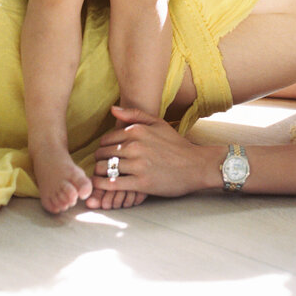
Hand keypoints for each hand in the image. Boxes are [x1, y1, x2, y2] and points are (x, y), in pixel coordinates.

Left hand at [86, 106, 215, 206]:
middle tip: (102, 167)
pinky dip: (103, 186)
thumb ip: (134, 114)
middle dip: (99, 161)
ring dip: (99, 174)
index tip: (106, 155)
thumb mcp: (158, 123)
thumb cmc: (176, 145)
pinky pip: (112, 184)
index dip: (103, 148)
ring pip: (104, 169)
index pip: (106, 139)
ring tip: (102, 178)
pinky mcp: (141, 183)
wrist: (196, 165)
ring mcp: (138, 165)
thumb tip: (112, 109)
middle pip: (102, 154)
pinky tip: (104, 186)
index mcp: (137, 130)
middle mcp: (135, 146)